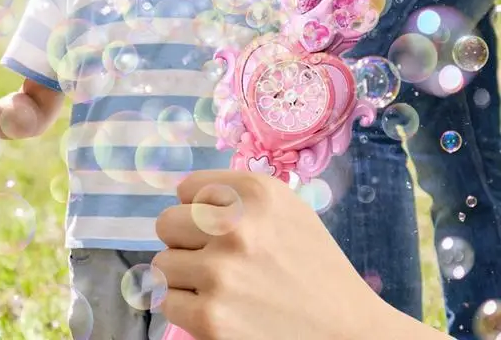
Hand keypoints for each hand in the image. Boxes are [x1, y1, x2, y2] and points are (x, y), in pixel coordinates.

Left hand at [153, 170, 395, 339]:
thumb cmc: (315, 268)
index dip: (200, 211)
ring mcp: (220, 272)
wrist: (350, 335)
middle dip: (186, 242)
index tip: (220, 229)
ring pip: (163, 263)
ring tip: (220, 287)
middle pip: (167, 223)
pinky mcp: (211, 318)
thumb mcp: (286, 210)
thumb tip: (182, 198)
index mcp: (256, 192)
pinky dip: (188, 309)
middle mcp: (235, 226)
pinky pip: (169, 302)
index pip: (186, 188)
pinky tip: (219, 311)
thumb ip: (236, 195)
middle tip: (213, 259)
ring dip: (185, 277)